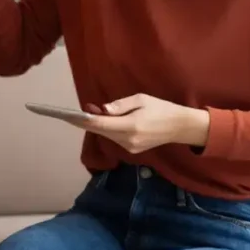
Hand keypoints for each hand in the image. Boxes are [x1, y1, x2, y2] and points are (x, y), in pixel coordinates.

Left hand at [74, 95, 210, 153]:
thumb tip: (102, 110)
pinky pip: (114, 138)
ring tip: (91, 112)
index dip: (83, 120)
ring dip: (98, 125)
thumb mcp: (141, 99)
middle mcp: (128, 140)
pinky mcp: (132, 150)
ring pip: (106, 135)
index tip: (69, 115)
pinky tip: (106, 121)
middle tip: (77, 111)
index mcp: (130, 126)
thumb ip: (120, 105)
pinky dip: (108, 130)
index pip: (101, 124)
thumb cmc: (161, 108)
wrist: (180, 127)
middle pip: (101, 131)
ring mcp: (130, 147)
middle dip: (88, 121)